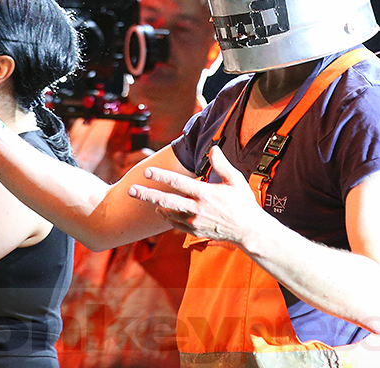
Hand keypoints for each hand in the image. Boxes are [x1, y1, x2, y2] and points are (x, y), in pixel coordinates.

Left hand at [126, 146, 263, 246]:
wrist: (249, 230)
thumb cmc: (243, 203)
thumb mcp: (236, 180)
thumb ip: (222, 164)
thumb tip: (213, 148)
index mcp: (206, 194)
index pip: (178, 183)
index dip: (161, 176)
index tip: (147, 171)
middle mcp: (197, 209)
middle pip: (166, 201)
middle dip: (147, 195)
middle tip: (131, 190)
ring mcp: (195, 222)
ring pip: (169, 213)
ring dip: (155, 205)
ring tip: (143, 197)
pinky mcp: (195, 231)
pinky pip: (175, 224)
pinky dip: (166, 216)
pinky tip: (160, 210)